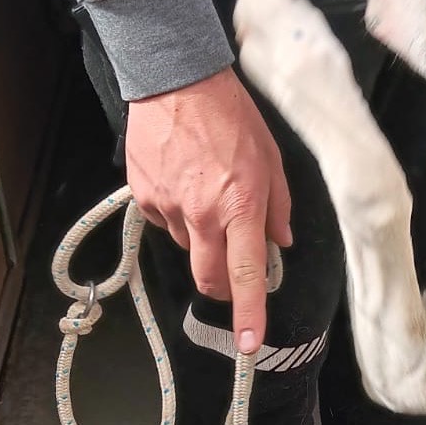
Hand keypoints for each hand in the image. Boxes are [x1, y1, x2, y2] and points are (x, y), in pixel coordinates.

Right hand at [125, 67, 291, 353]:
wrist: (176, 81)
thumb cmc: (231, 115)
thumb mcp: (271, 158)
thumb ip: (278, 205)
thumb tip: (281, 241)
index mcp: (241, 206)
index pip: (246, 274)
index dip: (249, 312)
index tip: (250, 343)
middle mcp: (202, 215)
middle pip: (208, 278)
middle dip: (222, 285)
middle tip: (233, 263)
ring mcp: (168, 208)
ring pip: (188, 247)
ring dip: (201, 236)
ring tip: (206, 191)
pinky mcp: (144, 198)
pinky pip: (165, 223)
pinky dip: (177, 213)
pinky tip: (184, 181)